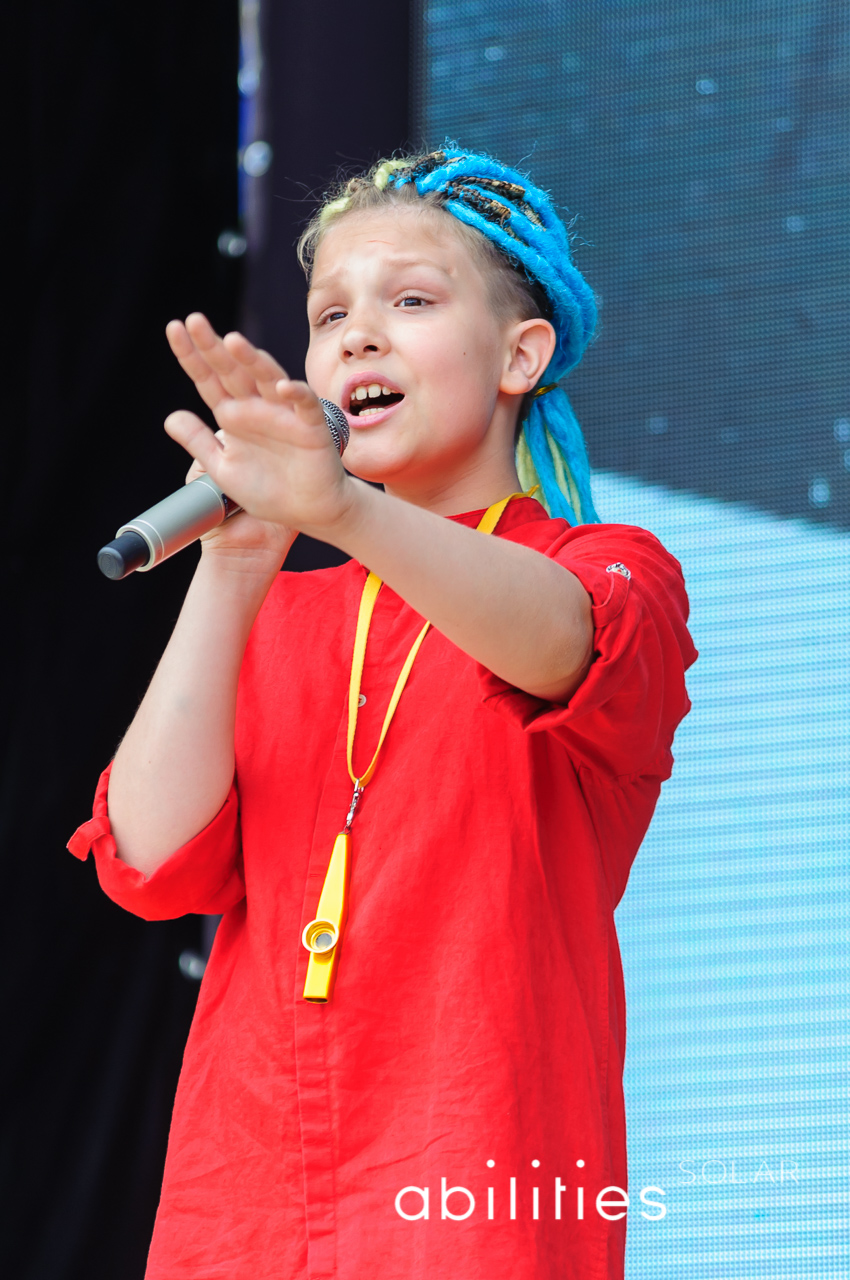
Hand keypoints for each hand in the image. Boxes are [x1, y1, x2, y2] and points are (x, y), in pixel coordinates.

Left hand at [164, 314, 351, 566]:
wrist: (308, 512)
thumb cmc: (269, 490)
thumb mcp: (223, 469)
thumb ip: (199, 442)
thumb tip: (170, 417)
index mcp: (234, 415)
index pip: (208, 379)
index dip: (192, 355)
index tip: (173, 329)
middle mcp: (257, 407)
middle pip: (233, 370)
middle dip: (214, 346)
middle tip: (194, 321)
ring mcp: (284, 413)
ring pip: (267, 378)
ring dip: (252, 360)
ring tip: (233, 341)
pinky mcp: (310, 427)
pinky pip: (304, 405)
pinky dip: (296, 394)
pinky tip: (283, 386)